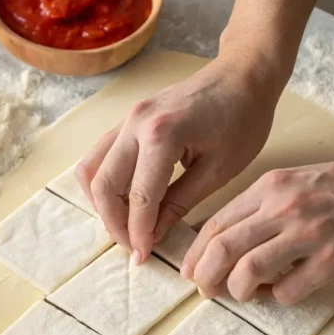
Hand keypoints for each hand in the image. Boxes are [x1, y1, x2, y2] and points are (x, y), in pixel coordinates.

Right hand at [75, 53, 284, 262]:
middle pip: (103, 186)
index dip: (138, 234)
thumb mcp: (218, 170)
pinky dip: (103, 182)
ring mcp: (126, 118)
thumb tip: (152, 235)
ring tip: (126, 225)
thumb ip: (179, 204)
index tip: (143, 258)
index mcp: (162, 135)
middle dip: (115, 223)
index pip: (139, 198)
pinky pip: (99, 155)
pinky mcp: (126, 120)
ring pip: (91, 169)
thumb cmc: (242, 119)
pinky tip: (125, 201)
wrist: (243, 76)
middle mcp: (135, 124)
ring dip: (102, 203)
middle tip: (133, 247)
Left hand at [181, 157, 333, 304]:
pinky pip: (288, 291)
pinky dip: (279, 298)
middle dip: (206, 277)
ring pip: (248, 272)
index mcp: (272, 186)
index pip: (216, 223)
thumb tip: (231, 238)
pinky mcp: (333, 260)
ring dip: (240, 291)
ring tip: (247, 294)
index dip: (196, 253)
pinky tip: (286, 292)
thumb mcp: (300, 180)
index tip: (190, 271)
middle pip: (223, 249)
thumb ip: (265, 205)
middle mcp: (285, 207)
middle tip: (207, 291)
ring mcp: (309, 233)